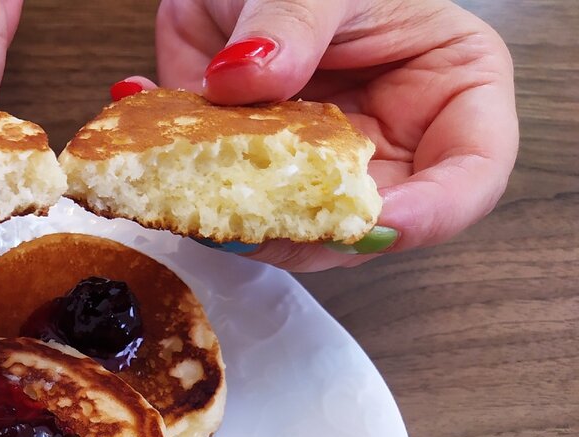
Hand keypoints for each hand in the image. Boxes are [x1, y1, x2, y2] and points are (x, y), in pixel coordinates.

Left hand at [137, 0, 516, 270]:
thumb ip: (294, 20)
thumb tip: (244, 73)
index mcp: (449, 93)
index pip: (469, 177)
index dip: (430, 213)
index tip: (370, 221)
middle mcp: (388, 145)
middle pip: (370, 225)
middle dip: (310, 235)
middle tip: (251, 226)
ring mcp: (318, 168)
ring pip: (291, 232)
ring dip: (234, 225)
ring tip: (187, 199)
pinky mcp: (251, 176)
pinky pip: (220, 207)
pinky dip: (180, 193)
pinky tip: (146, 156)